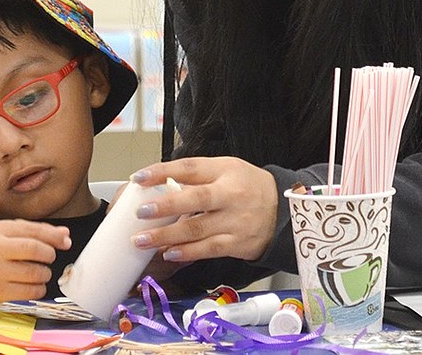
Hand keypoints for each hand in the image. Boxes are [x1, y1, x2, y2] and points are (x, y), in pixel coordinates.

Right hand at [0, 219, 70, 302]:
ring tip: (40, 271)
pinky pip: (30, 292)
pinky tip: (34, 284)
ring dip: (45, 273)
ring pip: (35, 273)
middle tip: (49, 256)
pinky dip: (39, 288)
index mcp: (0, 231)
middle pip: (35, 250)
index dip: (55, 237)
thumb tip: (64, 234)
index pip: (34, 232)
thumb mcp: (10, 231)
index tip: (65, 241)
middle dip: (50, 254)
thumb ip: (37, 230)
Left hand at [128, 157, 277, 263]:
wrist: (283, 210)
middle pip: (196, 199)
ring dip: (167, 236)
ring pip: (198, 229)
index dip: (163, 171)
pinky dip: (187, 252)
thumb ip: (197, 176)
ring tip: (143, 239)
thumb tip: (160, 184)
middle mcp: (230, 194)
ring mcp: (235, 220)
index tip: (138, 178)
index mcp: (225, 170)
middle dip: (166, 205)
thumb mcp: (226, 169)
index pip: (191, 168)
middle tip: (141, 211)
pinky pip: (208, 249)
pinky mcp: (237, 243)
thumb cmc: (248, 187)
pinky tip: (168, 253)